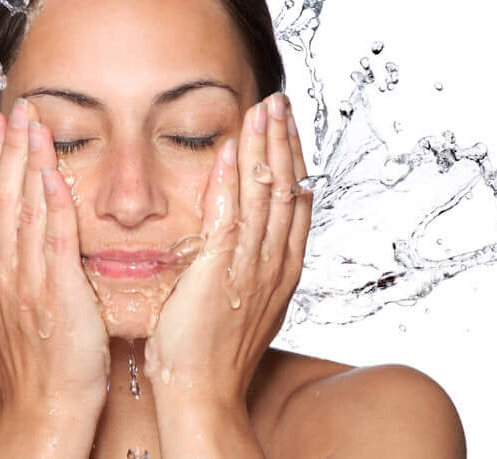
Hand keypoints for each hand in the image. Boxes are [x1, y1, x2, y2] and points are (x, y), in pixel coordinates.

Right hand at [0, 99, 110, 415]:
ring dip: (24, 160)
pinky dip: (53, 201)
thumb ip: (15, 264)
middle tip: (6, 108)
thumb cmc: (39, 359)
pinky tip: (54, 170)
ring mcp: (26, 279)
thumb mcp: (15, 304)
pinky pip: (55, 237)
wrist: (47, 405)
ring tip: (29, 121)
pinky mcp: (58, 291)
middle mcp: (1, 269)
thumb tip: (16, 232)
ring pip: (21, 207)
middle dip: (0, 147)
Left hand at [143, 92, 310, 404]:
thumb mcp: (242, 302)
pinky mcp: (221, 273)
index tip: (286, 128)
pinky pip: (230, 217)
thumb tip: (246, 241)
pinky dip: (233, 181)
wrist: (202, 393)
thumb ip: (248, 266)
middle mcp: (274, 264)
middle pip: (287, 190)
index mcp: (280, 270)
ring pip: (266, 196)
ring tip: (262, 110)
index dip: (293, 160)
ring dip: (264, 148)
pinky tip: (232, 149)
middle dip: (284, 142)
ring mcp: (251, 268)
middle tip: (279, 103)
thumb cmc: (211, 353)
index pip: (295, 203)